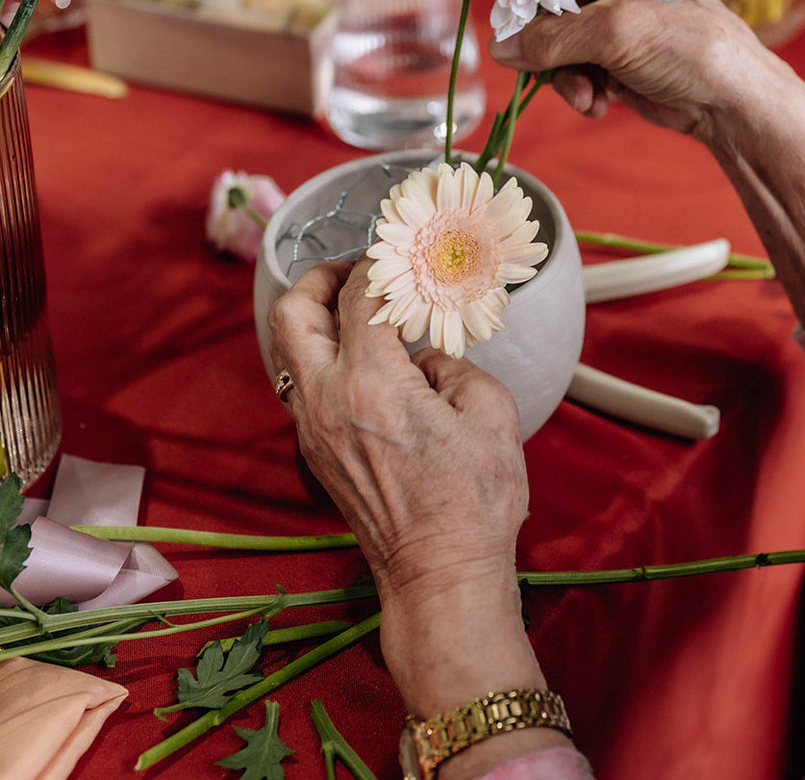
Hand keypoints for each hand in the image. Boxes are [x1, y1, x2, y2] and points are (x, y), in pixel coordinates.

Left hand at [266, 258, 566, 749]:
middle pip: (291, 314)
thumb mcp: (489, 411)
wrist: (439, 574)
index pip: (356, 297)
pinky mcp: (314, 453)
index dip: (375, 265)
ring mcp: (312, 429)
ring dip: (315, 321)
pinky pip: (303, 386)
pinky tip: (364, 364)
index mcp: (373, 382)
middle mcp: (328, 400)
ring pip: (288, 352)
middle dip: (317, 280)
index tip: (393, 256)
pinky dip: (323, 359)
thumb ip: (452, 364)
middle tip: (351, 273)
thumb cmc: (474, 500)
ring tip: (356, 314)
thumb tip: (423, 356)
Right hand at [490, 0, 766, 138]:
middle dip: (549, 53)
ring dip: (566, 80)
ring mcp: (616, 34)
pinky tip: (597, 105)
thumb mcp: (614, 32)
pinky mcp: (618, 68)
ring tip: (587, 99)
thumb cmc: (688, 46)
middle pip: (551, 18)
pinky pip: (578, 77)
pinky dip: (581, 94)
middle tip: (553, 76)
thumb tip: (499, 48)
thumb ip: (552, 38)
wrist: (733, 103)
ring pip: (560, 53)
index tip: (509, 28)